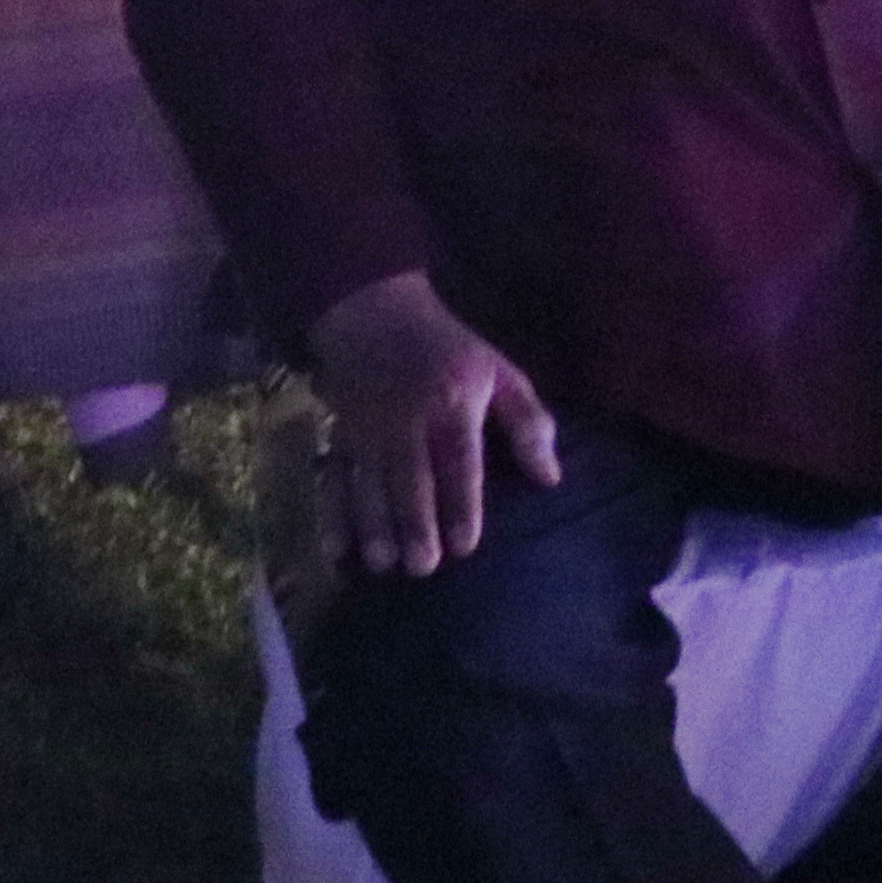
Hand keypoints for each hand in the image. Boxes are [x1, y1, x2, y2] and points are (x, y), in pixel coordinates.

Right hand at [306, 272, 560, 578]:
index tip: (466, 545)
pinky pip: (332, 478)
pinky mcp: (339, 436)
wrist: (376, 315)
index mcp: (453, 405)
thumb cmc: (450, 351)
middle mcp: (407, 422)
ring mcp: (367, 431)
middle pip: (411, 478)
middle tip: (423, 567)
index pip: (459, 461)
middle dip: (415, 524)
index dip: (462, 504)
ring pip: (369, 484)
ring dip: (373, 526)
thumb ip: (529, 423)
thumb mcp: (500, 373)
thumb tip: (551, 477)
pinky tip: (336, 550)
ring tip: (382, 564)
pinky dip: (330, 515)